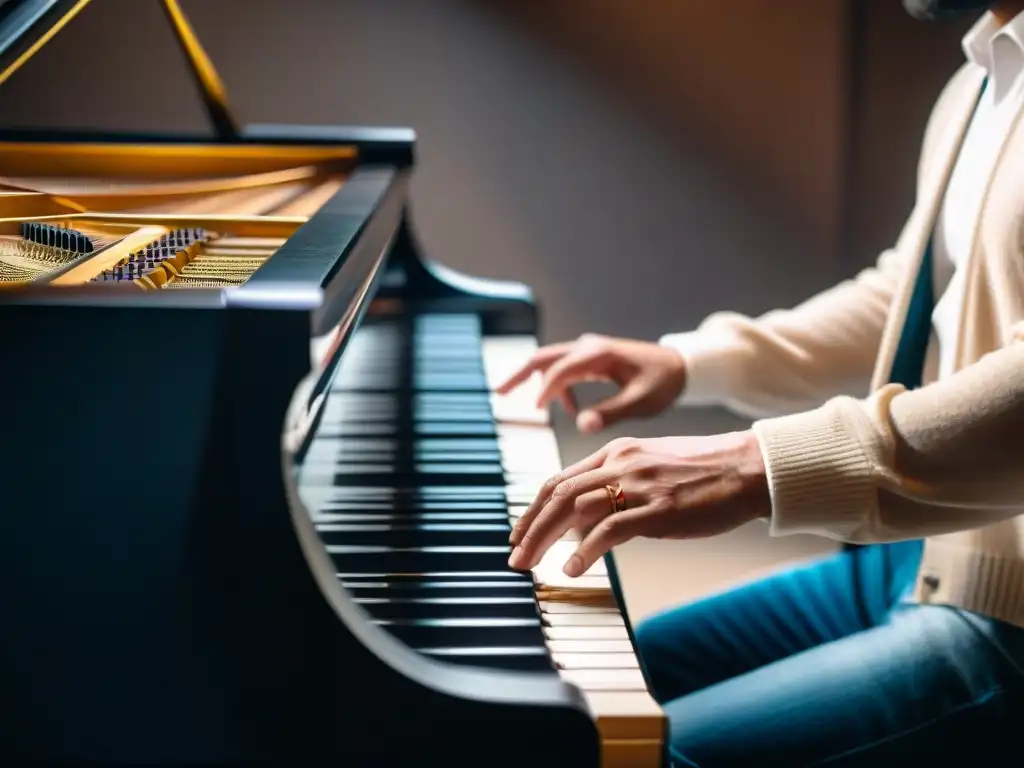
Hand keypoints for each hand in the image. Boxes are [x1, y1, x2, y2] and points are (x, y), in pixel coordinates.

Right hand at [496, 334, 686, 432]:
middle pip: (544, 357)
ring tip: (528, 407)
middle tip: (498, 393)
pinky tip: (568, 409)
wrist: (682, 366)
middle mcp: (589, 347)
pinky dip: (558, 387)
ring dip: (536, 381)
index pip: (560, 369)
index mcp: (599, 354)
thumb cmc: (664, 383)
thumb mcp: (641, 402)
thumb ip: (610, 412)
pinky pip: (564, 369)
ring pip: (551, 362)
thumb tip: (580, 425)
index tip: (534, 410)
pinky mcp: (591, 358)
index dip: (545, 390)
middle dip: (520, 374)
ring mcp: (589, 350)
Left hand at [507, 432, 770, 576]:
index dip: (533, 508)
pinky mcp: (658, 508)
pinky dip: (585, 550)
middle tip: (514, 556)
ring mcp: (639, 484)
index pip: (560, 479)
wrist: (748, 467)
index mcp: (616, 452)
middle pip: (558, 494)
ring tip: (530, 565)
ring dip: (545, 540)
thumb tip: (581, 523)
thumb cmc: (703, 473)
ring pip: (574, 509)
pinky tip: (572, 568)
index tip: (519, 533)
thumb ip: (614, 488)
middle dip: (529, 527)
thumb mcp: (649, 469)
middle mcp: (621, 463)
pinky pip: (610, 529)